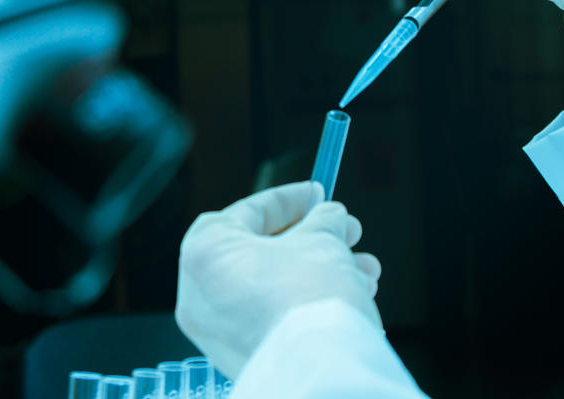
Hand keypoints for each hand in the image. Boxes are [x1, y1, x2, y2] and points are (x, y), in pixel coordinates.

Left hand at [176, 183, 382, 377]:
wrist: (319, 368)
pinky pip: (274, 318)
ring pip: (274, 287)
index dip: (291, 199)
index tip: (317, 194)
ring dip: (322, 272)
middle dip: (315, 241)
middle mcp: (200, 295)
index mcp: (205, 253)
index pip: (248, 212)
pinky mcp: (243, 357)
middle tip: (347, 233)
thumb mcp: (322, 240)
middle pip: (265, 252)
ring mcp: (218, 332)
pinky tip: (351, 296)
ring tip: (364, 270)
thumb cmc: (309, 298)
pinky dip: (308, 303)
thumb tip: (329, 217)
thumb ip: (322, 221)